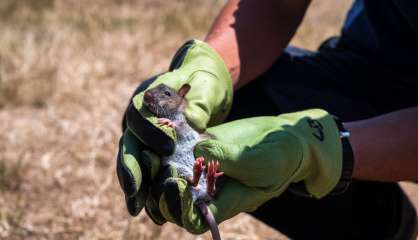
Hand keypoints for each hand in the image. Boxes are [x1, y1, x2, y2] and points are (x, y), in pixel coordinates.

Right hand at [116, 40, 232, 220]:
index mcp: (149, 95)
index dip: (150, 131)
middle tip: (135, 190)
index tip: (168, 147)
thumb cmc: (204, 82)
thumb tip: (193, 121)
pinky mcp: (151, 147)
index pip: (140, 113)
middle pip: (129, 141)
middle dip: (131, 167)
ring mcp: (143, 133)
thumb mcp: (207, 87)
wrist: (201, 83)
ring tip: (136, 207)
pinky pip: (144, 168)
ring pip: (132, 159)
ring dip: (133, 183)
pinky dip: (144, 186)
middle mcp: (140, 116)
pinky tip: (145, 206)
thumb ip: (200, 103)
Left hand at [151, 109, 344, 232]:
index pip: (195, 220)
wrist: (284, 139)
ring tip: (152, 153)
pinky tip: (164, 134)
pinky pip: (177, 157)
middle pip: (173, 205)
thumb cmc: (280, 157)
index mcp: (227, 202)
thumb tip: (199, 151)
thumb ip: (230, 159)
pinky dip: (165, 151)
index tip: (177, 183)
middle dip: (161, 189)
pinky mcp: (202, 151)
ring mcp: (204, 171)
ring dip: (157, 171)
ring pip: (169, 182)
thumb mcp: (261, 160)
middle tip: (157, 164)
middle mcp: (210, 191)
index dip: (180, 208)